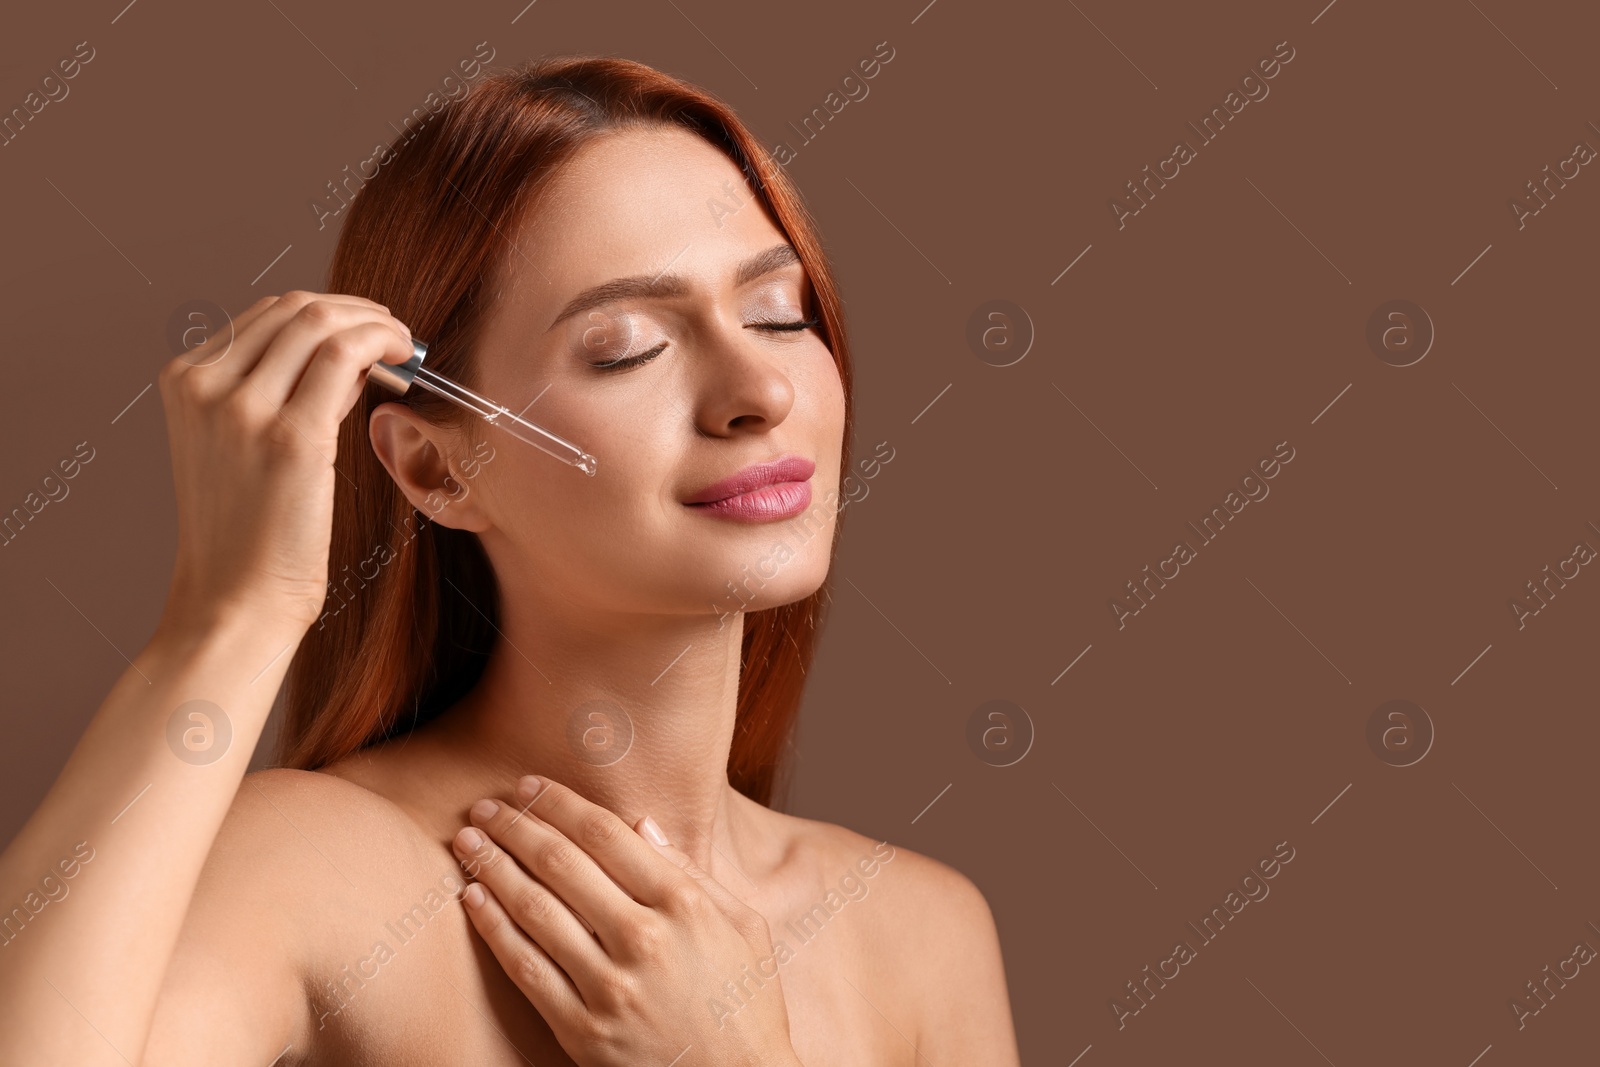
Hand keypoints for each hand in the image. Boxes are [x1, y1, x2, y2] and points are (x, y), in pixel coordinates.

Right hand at [155, 291, 414, 639]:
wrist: (237, 600)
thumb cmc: (249, 533)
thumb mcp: (240, 443)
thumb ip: (279, 391)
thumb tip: (343, 354)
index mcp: (184, 382)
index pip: (265, 315)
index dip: (325, 313)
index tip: (363, 328)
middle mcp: (205, 386)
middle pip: (294, 308)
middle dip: (354, 310)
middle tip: (393, 331)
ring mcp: (243, 409)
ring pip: (320, 322)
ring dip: (373, 321)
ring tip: (404, 343)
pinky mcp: (291, 436)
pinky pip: (343, 355)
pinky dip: (381, 340)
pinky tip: (404, 354)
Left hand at [453, 775, 801, 1066]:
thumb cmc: (746, 1003)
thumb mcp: (744, 926)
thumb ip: (691, 871)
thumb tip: (641, 824)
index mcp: (684, 904)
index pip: (606, 835)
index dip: (560, 803)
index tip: (529, 785)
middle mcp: (644, 939)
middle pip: (562, 864)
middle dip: (515, 826)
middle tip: (484, 806)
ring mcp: (610, 988)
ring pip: (534, 910)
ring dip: (493, 867)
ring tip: (466, 842)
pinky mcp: (583, 1031)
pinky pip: (525, 968)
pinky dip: (493, 927)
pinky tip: (472, 898)